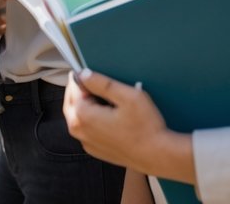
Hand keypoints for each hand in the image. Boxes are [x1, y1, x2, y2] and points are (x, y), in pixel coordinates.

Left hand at [64, 70, 194, 183]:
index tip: (92, 73)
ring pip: (77, 115)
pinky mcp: (95, 150)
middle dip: (80, 90)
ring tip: (104, 99)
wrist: (158, 156)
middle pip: (71, 102)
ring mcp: (86, 142)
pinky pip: (86, 129)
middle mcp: (78, 130)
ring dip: (85, 105)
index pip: (74, 87)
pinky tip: (108, 116)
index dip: (83, 78)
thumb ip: (101, 82)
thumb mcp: (127, 96)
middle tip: (95, 82)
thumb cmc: (146, 127)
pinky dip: (91, 120)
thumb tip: (83, 74)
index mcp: (81, 115)